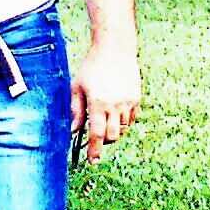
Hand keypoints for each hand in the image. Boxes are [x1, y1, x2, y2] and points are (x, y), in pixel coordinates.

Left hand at [71, 40, 139, 164]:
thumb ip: (75, 109)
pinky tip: (115, 111)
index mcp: (97, 103)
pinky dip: (122, 121)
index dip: (95, 150)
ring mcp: (128, 102)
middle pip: (112, 136)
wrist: (115, 48)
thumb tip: (73, 130)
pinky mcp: (136, 98)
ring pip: (122, 129)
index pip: (96, 134)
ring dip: (113, 131)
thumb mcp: (77, 86)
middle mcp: (114, 105)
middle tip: (97, 136)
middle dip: (104, 141)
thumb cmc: (92, 66)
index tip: (93, 161)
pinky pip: (131, 118)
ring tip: (105, 120)